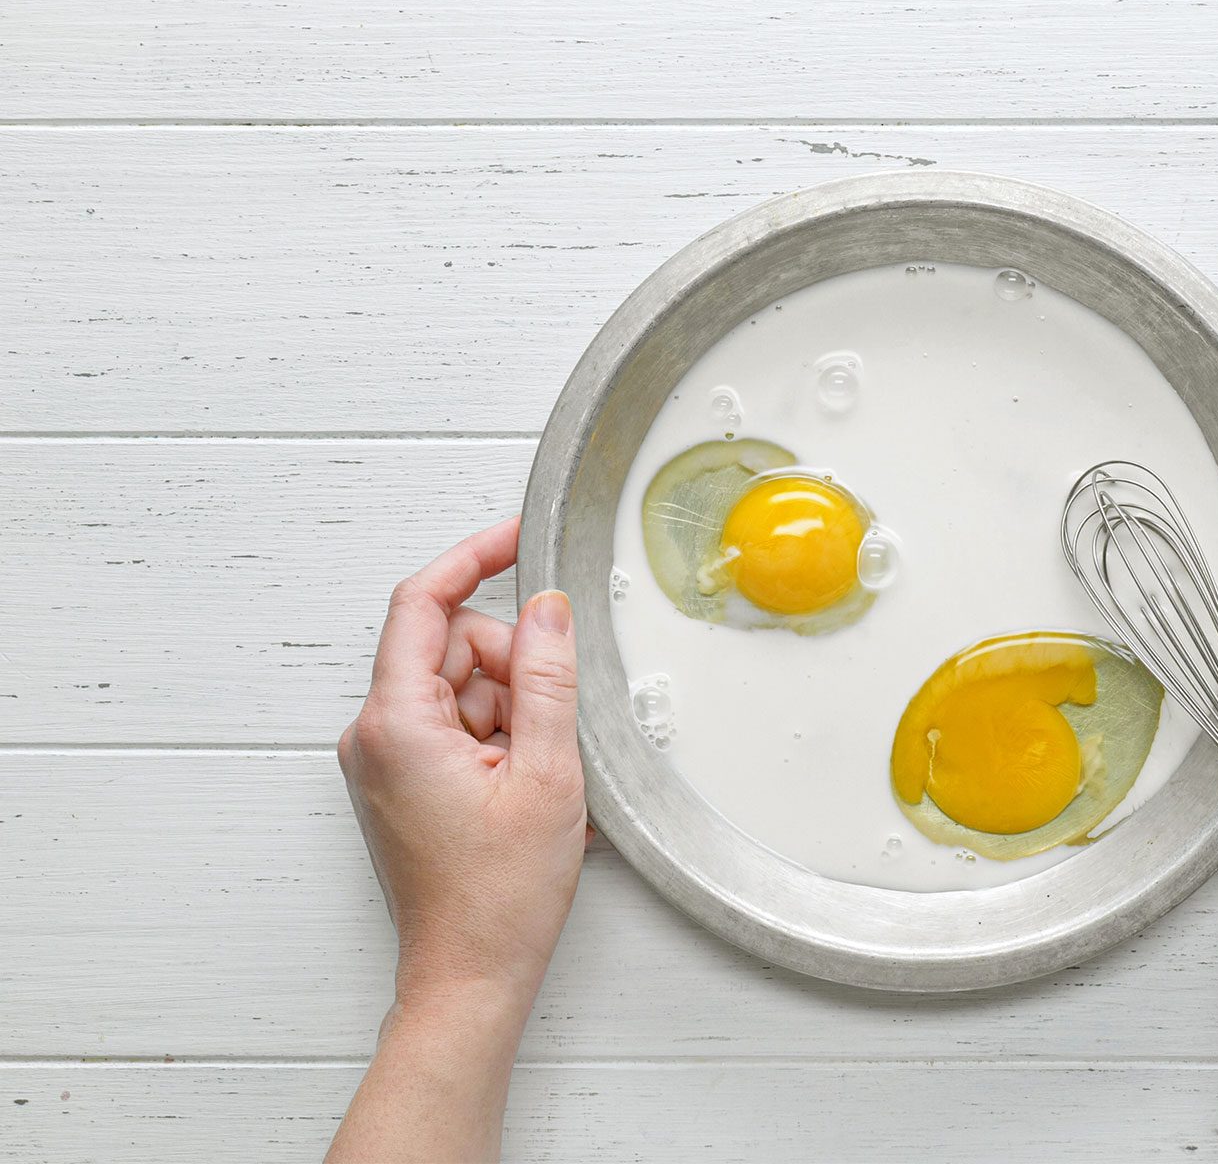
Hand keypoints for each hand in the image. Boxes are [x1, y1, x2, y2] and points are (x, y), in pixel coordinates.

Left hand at [328, 517, 588, 1162]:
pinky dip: (500, 740)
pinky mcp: (402, 781)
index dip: (474, 558)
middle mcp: (375, 734)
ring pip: (460, 686)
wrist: (471, 975)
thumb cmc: (498, 896)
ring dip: (510, 712)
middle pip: (452, 646)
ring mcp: (385, 759)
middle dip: (511, 668)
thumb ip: (545, 677)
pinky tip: (523, 788)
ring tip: (535, 779)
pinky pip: (456, 724)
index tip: (514, 535)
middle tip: (548, 730)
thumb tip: (547, 609)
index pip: (424, 604)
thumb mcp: (545, 772)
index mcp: (396, 722)